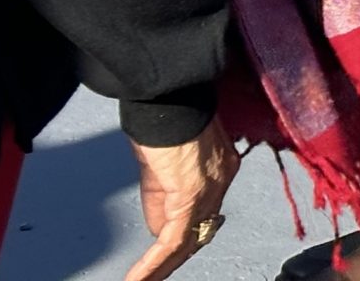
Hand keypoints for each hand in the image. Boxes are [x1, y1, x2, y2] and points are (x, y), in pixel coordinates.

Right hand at [123, 118, 240, 280]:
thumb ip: (163, 192)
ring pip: (188, 240)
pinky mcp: (191, 195)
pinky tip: (137, 278)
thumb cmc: (163, 114)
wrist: (168, 96)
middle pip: (200, 230)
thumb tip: (157, 225)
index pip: (203, 211)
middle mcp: (222, 177)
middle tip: (153, 276)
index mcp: (220, 164)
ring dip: (161, 266)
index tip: (165, 252)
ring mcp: (210, 187)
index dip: (184, 233)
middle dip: (175, 257)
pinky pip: (173, 239)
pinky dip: (153, 263)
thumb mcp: (163, 159)